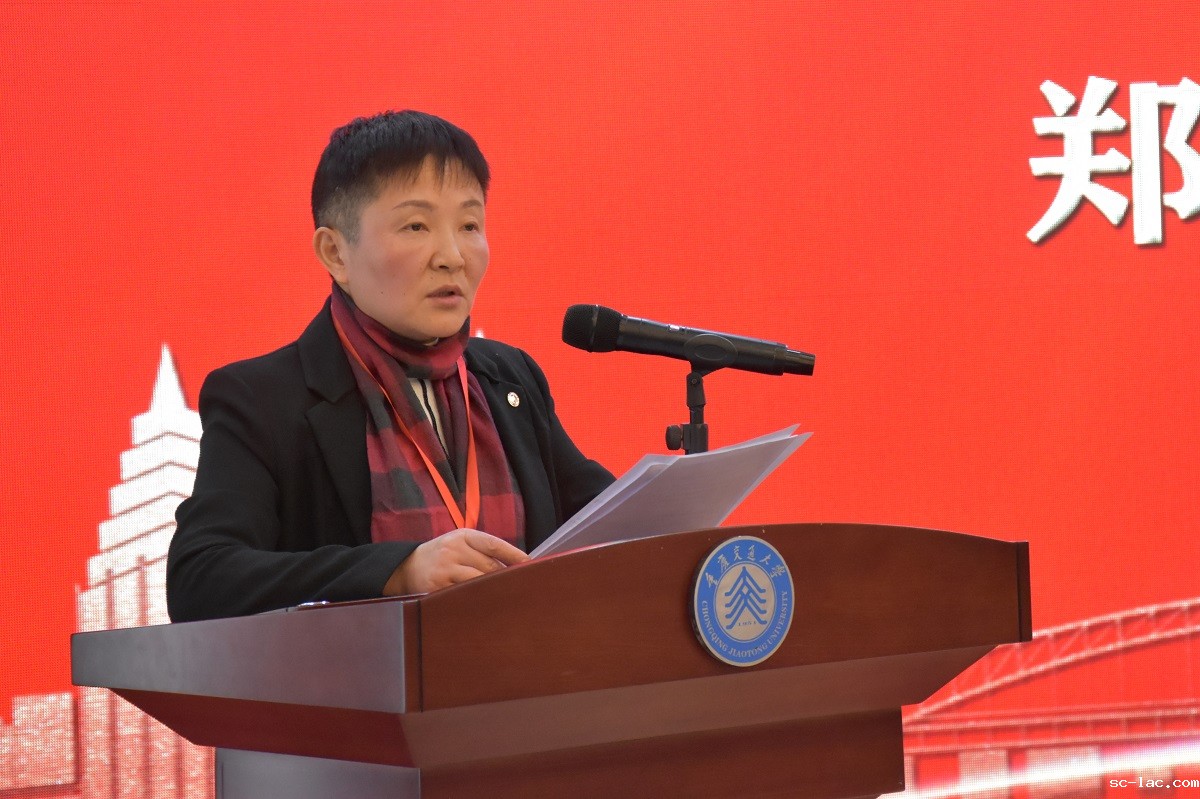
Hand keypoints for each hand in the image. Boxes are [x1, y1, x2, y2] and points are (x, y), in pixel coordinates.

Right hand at [383, 528, 528, 595]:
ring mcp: (445, 569)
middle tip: (521, 587)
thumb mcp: (459, 543)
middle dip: (505, 577)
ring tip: (506, 598)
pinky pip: (464, 596)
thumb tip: (515, 566)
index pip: (494, 545)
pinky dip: (477, 600)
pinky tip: (485, 605)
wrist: (406, 567)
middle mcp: (454, 550)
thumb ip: (483, 551)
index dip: (514, 555)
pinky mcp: (438, 587)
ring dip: (493, 590)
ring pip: (478, 582)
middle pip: (489, 567)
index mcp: (463, 536)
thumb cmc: (442, 556)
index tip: (529, 564)